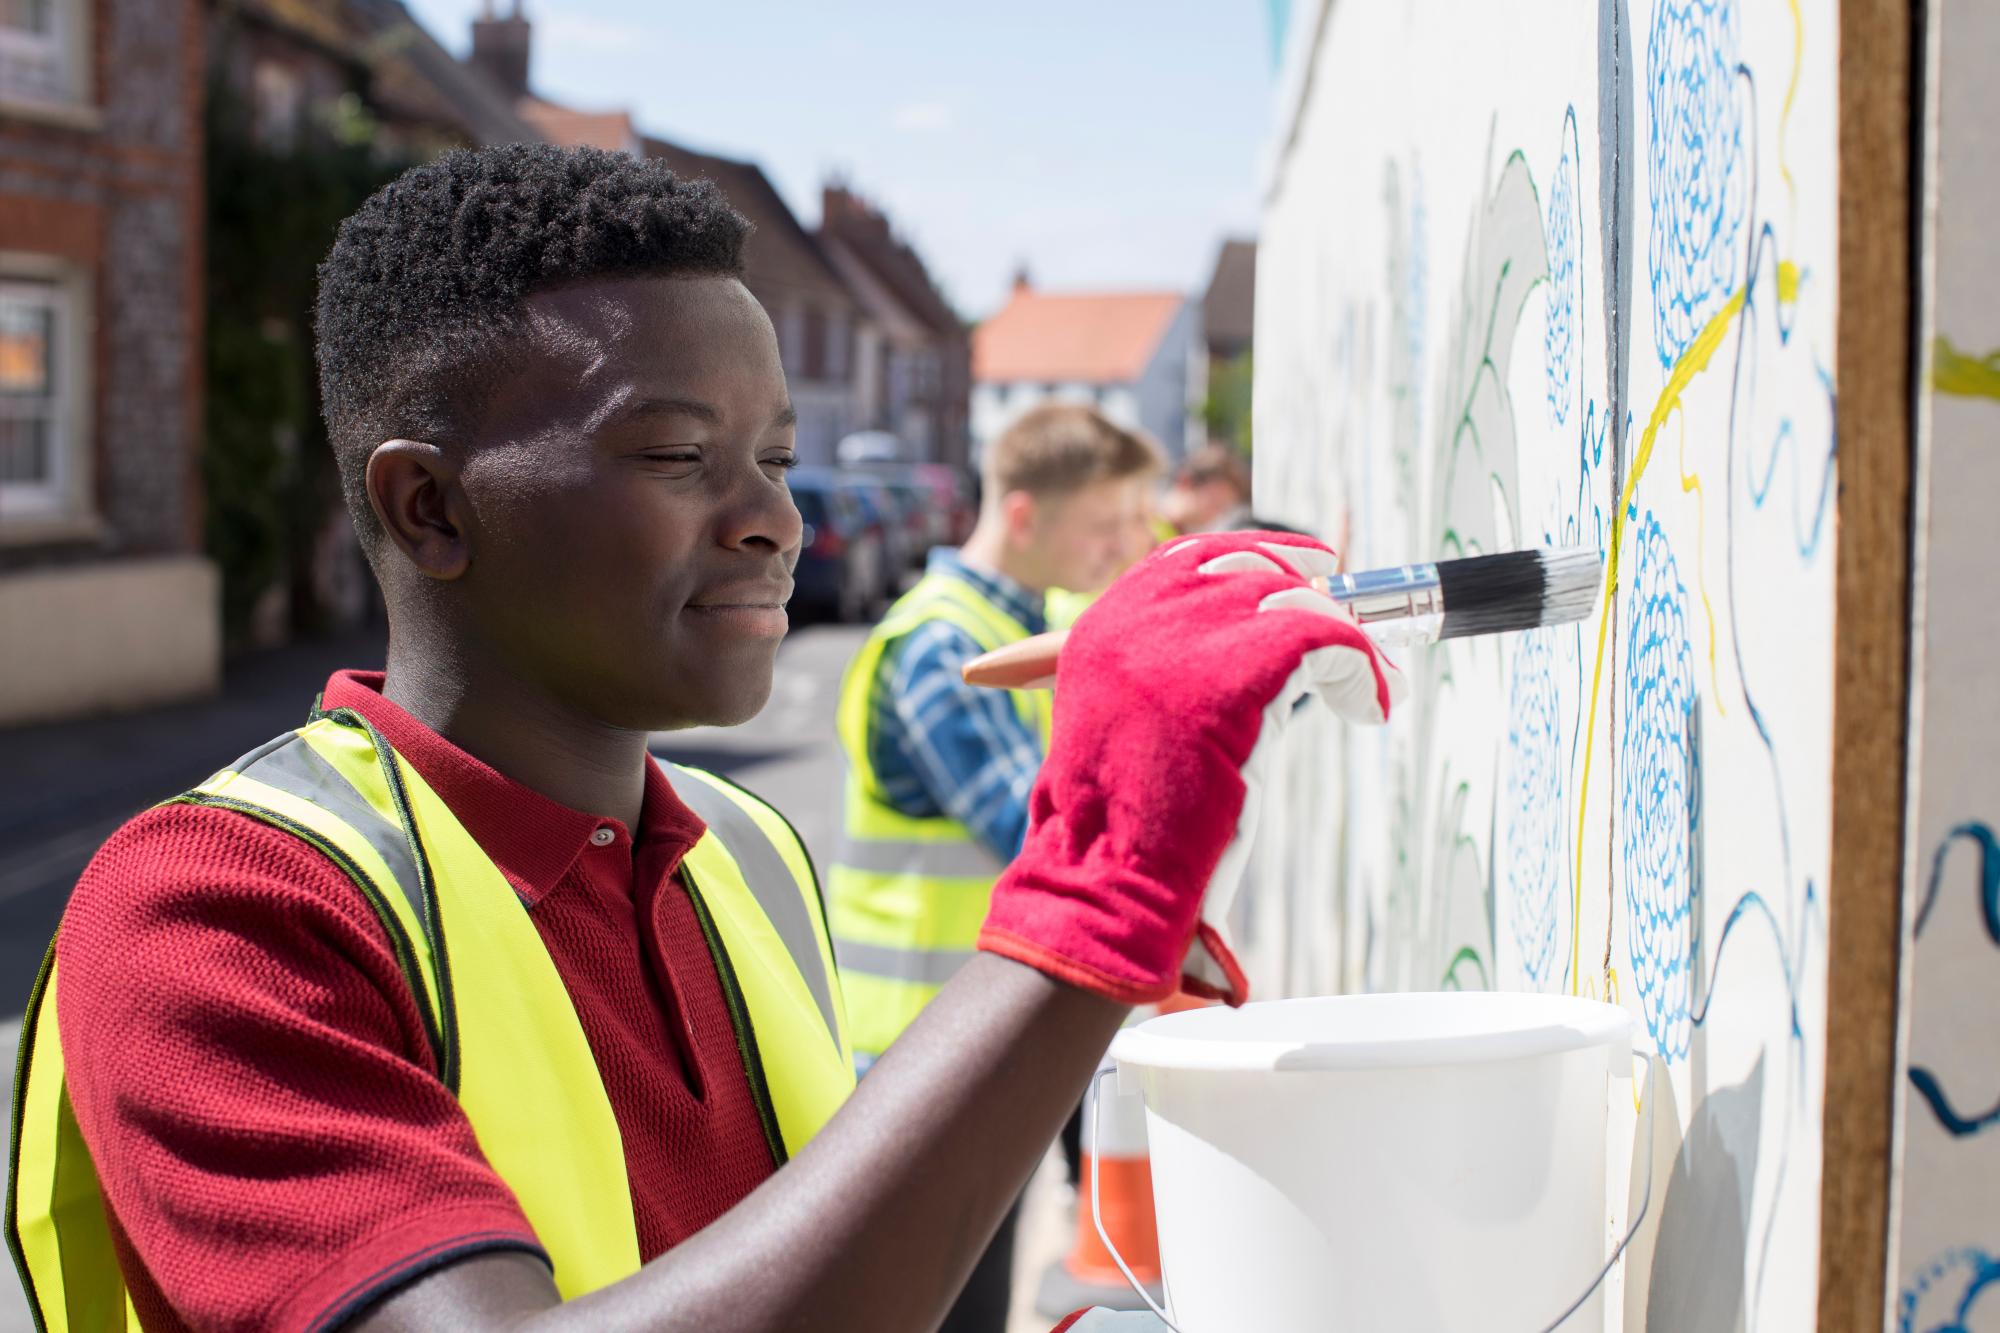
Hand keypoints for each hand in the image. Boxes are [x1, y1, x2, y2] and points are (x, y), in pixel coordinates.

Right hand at [979, 531, 1403, 1005]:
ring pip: (1294, 600)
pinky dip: (1362, 671)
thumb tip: (1254, 650)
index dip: (1257, 557)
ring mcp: (1186, 640)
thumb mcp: (1131, 730)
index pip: (1188, 558)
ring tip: (1364, 684)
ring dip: (1341, 638)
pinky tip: (1369, 707)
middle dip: (1307, 591)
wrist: (1108, 875)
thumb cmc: (1123, 828)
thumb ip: (1169, 680)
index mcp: (1105, 627)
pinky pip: (1328, 641)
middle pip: (1248, 566)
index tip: (1308, 574)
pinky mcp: (1239, 671)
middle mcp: (1139, 619)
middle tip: (1346, 631)